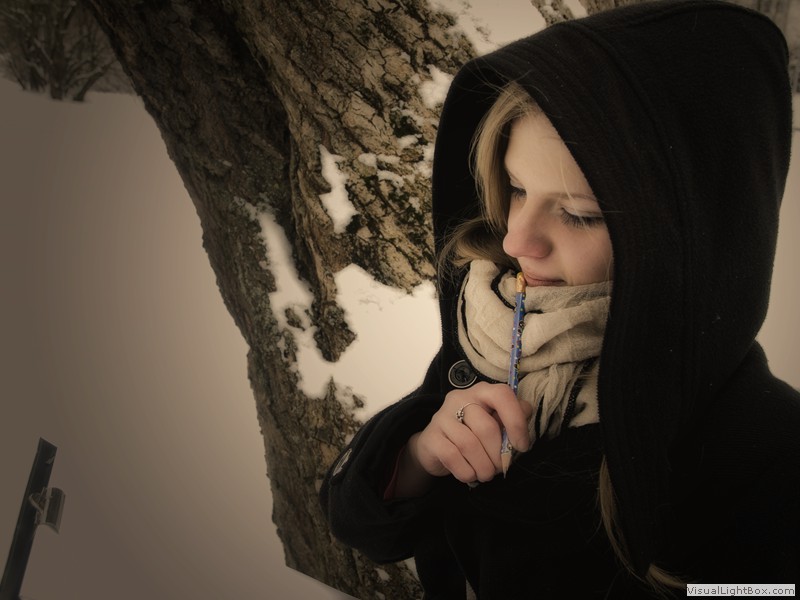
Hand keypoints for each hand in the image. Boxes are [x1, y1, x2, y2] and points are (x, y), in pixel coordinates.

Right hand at [405, 383, 532, 485]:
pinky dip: (466, 472)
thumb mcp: (496, 424)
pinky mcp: (431, 437)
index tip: (521, 446)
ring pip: (469, 444)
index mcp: (481, 392)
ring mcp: (442, 417)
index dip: (516, 422)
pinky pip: (452, 457)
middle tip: (499, 467)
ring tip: (486, 474)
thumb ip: (513, 418)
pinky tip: (470, 474)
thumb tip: (526, 411)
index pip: (502, 395)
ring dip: (483, 467)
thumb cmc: (473, 435)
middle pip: (486, 427)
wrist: (436, 449)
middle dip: (498, 455)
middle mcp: (460, 398)